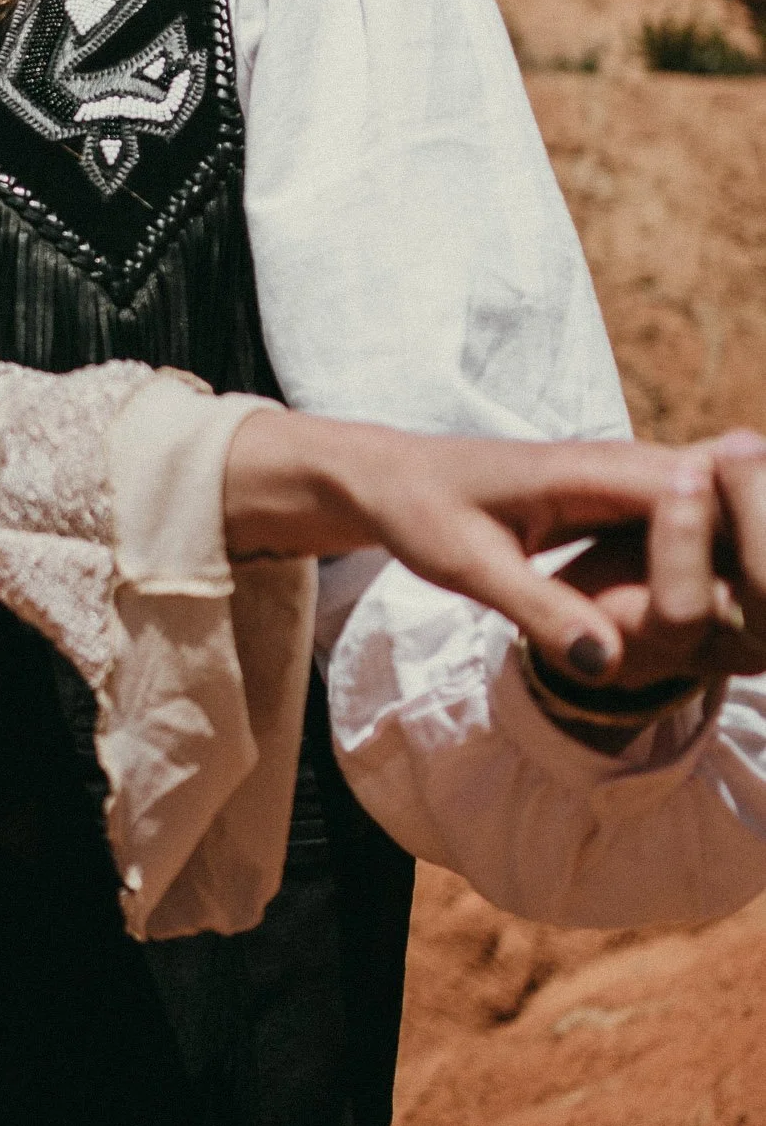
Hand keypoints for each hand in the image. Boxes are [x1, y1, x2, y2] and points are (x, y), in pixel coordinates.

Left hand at [223, 414, 765, 693]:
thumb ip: (538, 609)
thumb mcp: (465, 565)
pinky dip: (706, 560)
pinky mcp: (631, 499)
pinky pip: (693, 524)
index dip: (717, 552)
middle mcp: (624, 462)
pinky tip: (704, 608)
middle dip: (738, 560)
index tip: (706, 615)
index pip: (695, 495)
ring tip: (728, 627)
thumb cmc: (422, 510)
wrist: (395, 476)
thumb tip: (608, 663)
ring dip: (725, 564)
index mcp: (589, 467)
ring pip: (716, 512)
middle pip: (723, 502)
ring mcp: (633, 478)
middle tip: (731, 633)